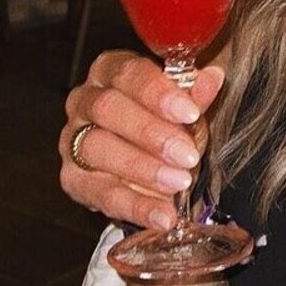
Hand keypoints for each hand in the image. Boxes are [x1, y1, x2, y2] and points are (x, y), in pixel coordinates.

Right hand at [59, 51, 224, 229]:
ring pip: (97, 149)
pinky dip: (136, 206)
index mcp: (111, 70)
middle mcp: (85, 100)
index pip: (129, 73)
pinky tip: (164, 215)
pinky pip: (100, 193)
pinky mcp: (73, 179)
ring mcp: (72, 140)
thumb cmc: (169, 121)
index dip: (158, 93)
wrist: (157, 164)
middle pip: (108, 108)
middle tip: (188, 154)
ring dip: (143, 169)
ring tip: (180, 182)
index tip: (190, 113)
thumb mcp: (187, 106)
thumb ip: (196, 95)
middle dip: (151, 133)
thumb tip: (212, 77)